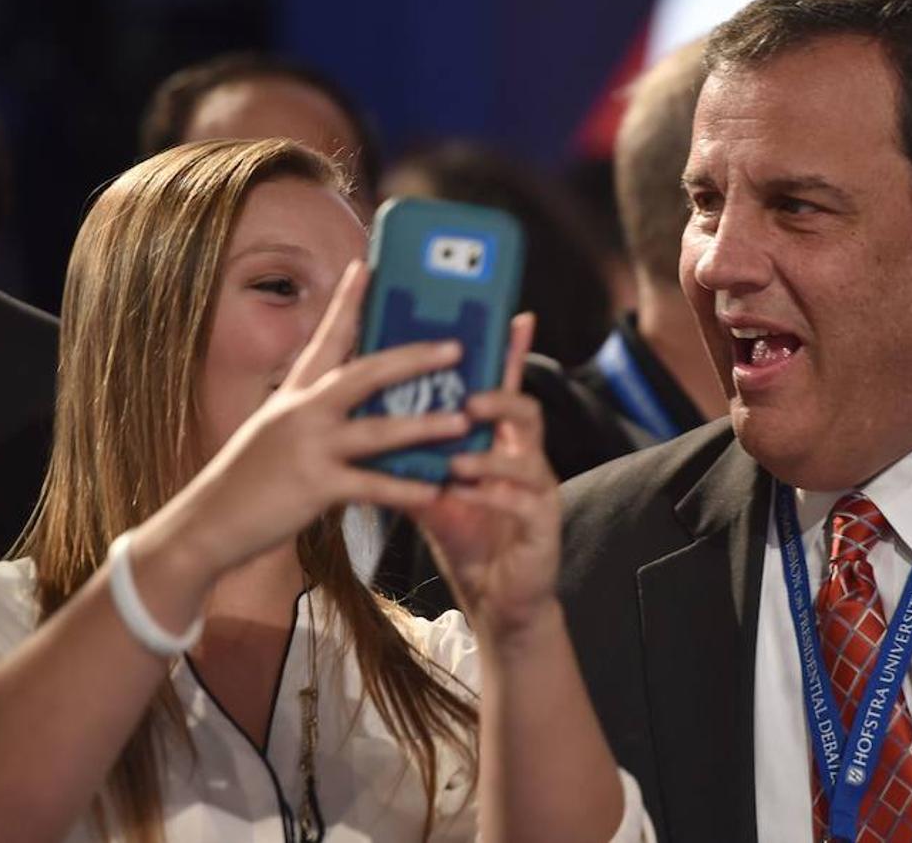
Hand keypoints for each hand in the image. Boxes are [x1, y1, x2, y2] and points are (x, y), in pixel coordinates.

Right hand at [164, 261, 467, 573]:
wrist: (209, 522)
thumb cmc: (251, 478)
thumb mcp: (277, 428)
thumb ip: (314, 409)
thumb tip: (359, 394)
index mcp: (296, 393)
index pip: (326, 336)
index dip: (347, 300)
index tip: (366, 265)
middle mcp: (302, 411)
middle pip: (365, 373)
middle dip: (413, 358)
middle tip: (455, 347)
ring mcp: (309, 447)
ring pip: (377, 430)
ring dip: (424, 426)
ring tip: (463, 421)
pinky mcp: (314, 487)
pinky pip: (370, 486)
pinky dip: (404, 489)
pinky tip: (434, 490)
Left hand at [413, 313, 561, 641]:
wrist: (496, 597)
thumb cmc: (468, 534)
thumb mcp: (434, 487)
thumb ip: (413, 453)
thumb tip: (368, 415)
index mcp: (500, 441)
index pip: (504, 387)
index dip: (510, 351)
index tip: (512, 315)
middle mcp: (526, 457)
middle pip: (526, 409)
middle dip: (498, 398)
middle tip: (466, 398)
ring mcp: (539, 490)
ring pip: (527, 456)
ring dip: (490, 455)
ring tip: (457, 458)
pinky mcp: (543, 525)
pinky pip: (524, 502)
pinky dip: (493, 495)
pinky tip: (466, 495)